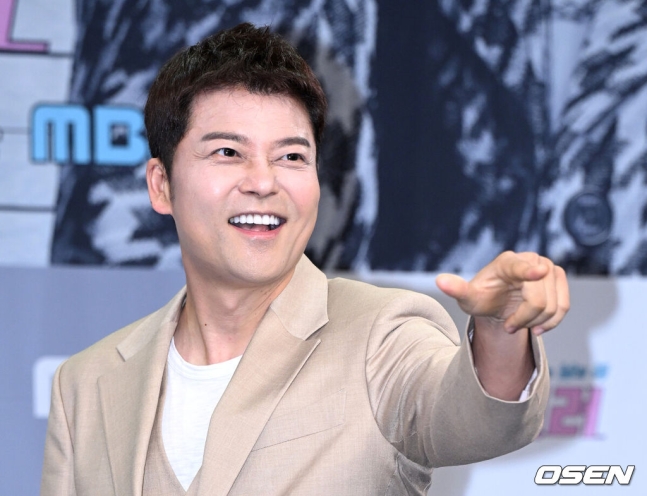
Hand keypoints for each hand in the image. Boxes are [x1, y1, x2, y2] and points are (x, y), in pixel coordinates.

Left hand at [436, 251, 568, 335]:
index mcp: (506, 262)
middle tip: (508, 326)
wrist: (497, 303)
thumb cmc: (482, 298)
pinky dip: (551, 322)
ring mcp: (548, 267)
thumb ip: (456, 289)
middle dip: (523, 319)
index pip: (520, 267)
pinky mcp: (558, 278)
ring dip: (535, 323)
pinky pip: (563, 307)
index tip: (538, 272)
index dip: (529, 271)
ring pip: (553, 306)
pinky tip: (536, 327)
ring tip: (518, 324)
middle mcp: (530, 259)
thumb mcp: (467, 298)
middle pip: (538, 299)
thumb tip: (440, 281)